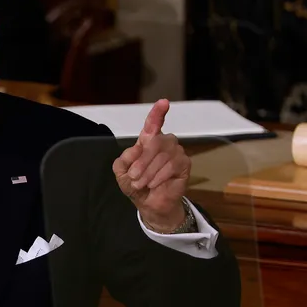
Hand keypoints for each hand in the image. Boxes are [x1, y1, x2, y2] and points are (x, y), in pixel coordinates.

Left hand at [112, 99, 190, 229]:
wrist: (150, 204)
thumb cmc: (137, 184)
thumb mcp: (122, 173)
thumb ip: (123, 160)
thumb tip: (136, 148)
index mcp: (148, 140)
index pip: (153, 123)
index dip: (157, 113)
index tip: (164, 102)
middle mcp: (164, 142)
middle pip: (155, 141)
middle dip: (142, 161)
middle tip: (133, 177)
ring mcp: (176, 151)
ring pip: (163, 155)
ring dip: (148, 171)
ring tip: (141, 183)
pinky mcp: (184, 163)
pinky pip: (172, 165)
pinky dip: (159, 176)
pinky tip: (154, 184)